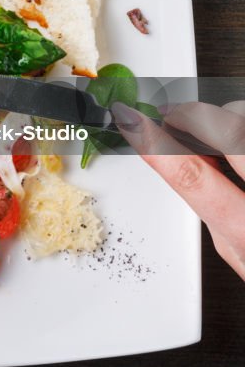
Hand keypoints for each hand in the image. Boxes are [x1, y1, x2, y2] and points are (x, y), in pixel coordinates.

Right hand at [113, 100, 244, 280]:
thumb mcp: (239, 253)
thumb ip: (213, 207)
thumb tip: (185, 160)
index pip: (193, 176)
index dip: (155, 142)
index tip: (133, 120)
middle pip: (231, 129)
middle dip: (195, 114)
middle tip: (177, 115)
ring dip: (230, 119)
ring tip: (221, 137)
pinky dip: (243, 127)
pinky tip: (239, 146)